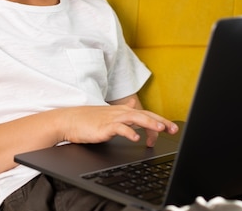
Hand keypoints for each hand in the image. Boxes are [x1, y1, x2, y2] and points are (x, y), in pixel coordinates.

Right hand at [59, 99, 177, 146]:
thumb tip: (133, 104)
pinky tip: (135, 138)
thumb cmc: (88, 119)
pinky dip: (128, 132)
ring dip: (149, 123)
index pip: (146, 114)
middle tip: (173, 129)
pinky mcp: (104, 127)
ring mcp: (112, 119)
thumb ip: (123, 110)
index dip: (160, 121)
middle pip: (145, 115)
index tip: (170, 129)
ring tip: (159, 130)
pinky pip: (119, 128)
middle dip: (161, 122)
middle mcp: (120, 113)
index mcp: (123, 111)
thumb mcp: (109, 113)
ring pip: (135, 118)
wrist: (68, 121)